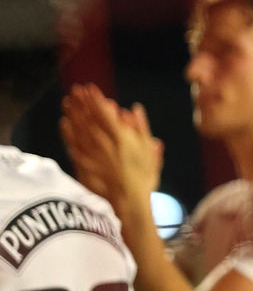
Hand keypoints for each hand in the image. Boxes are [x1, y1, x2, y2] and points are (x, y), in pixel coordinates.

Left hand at [61, 84, 163, 220]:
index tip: (89, 88)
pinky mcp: (83, 164)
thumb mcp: (150, 152)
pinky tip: (64, 123)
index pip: (105, 114)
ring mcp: (91, 154)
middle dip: (81, 103)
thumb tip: (135, 110)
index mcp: (121, 138)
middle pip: (88, 119)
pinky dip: (68, 133)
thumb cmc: (143, 178)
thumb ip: (142, 129)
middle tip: (75, 90)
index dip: (96, 100)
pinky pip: (73, 145)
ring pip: (78, 130)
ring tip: (68, 101)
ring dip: (72, 114)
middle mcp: (103, 143)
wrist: (127, 202)